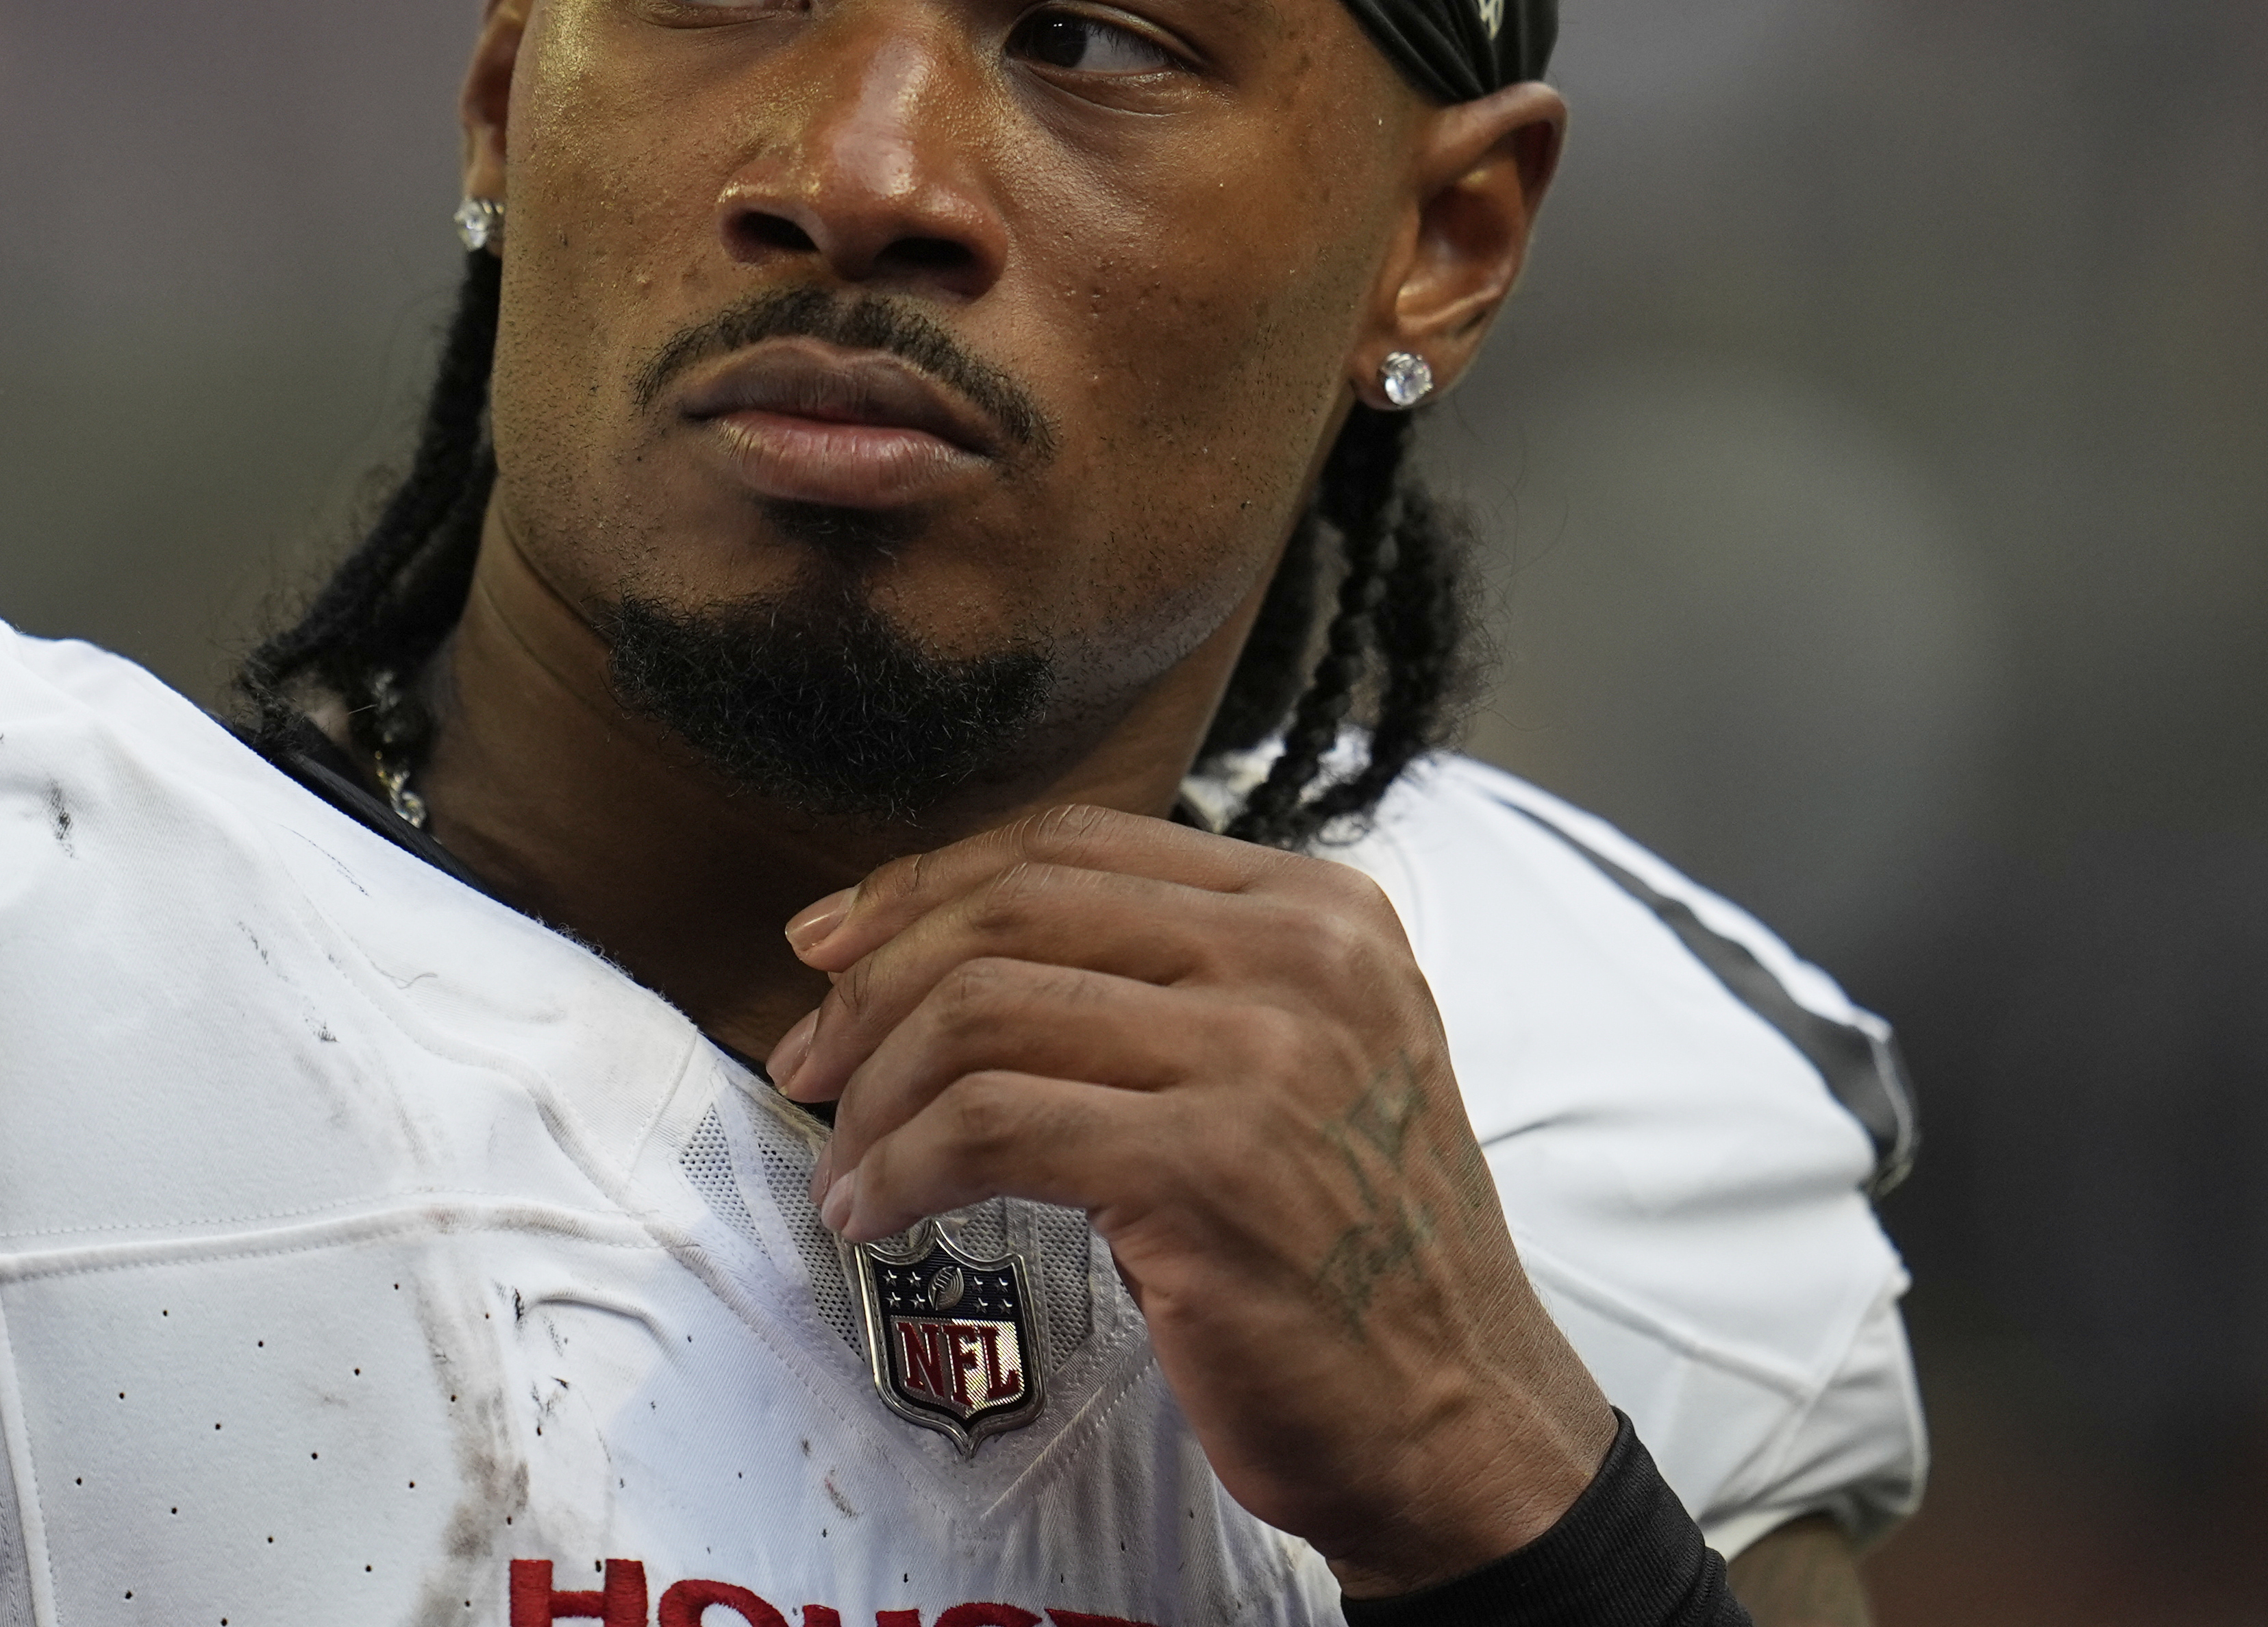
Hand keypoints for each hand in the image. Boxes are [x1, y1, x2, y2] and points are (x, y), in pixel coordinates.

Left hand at [765, 805, 1614, 1594]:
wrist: (1460, 1422)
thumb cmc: (1347, 1255)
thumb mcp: (1296, 1059)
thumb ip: (1170, 979)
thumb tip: (949, 944)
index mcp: (1318, 908)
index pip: (1074, 845)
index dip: (928, 882)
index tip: (833, 944)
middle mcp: (1300, 958)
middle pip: (1012, 913)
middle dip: (874, 984)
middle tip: (807, 1061)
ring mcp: (1262, 1057)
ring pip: (981, 1012)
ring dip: (876, 1093)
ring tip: (844, 1161)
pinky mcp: (1209, 1167)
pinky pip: (987, 1128)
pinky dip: (902, 1168)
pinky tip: (878, 1213)